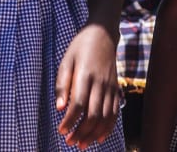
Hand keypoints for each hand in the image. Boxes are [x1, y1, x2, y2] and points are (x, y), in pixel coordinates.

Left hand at [55, 25, 121, 148]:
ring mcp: (111, 87)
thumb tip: (59, 107)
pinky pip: (115, 113)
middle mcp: (101, 83)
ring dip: (93, 134)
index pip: (78, 104)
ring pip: (105, 117)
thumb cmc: (80, 47)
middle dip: (81, 132)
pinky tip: (99, 138)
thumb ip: (62, 84)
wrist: (104, 34)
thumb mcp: (66, 60)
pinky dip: (108, 128)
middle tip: (70, 142)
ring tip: (82, 145)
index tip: (61, 131)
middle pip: (93, 115)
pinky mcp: (117, 90)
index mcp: (85, 75)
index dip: (70, 121)